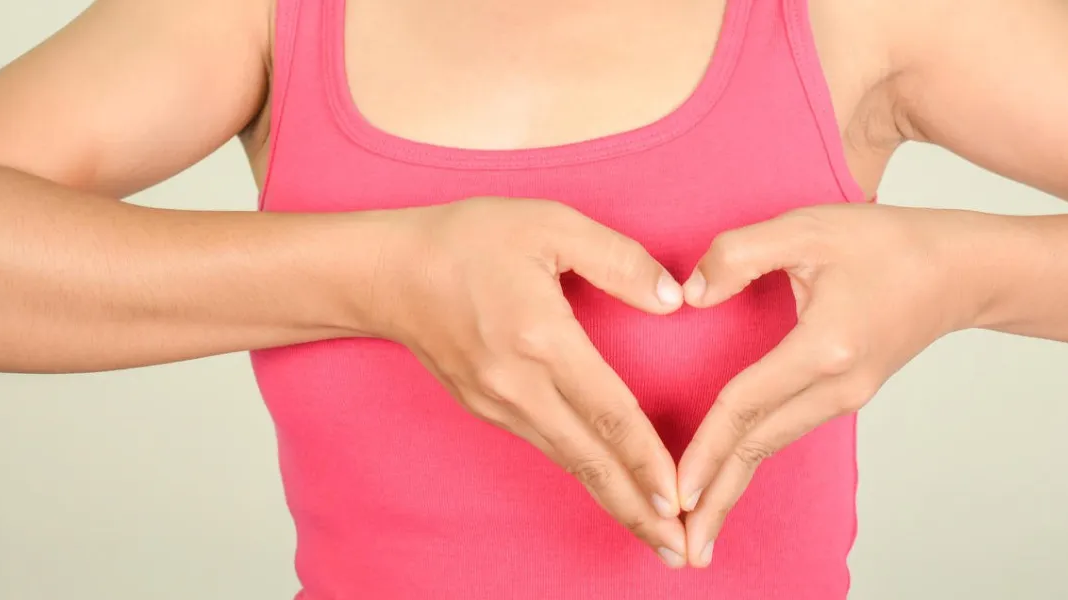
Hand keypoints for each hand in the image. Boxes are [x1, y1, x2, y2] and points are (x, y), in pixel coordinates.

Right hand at [376, 197, 690, 566]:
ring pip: (568, 461)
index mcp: (541, 338)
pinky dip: (583, 473)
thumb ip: (617, 260)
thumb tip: (672, 299)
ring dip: (613, 500)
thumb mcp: (549, 224)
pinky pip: (546, 446)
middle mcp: (518, 385)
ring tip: (654, 533)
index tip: (679, 500)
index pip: (608, 411)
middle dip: (638, 509)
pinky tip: (607, 486)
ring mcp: (498, 403)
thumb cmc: (467, 240)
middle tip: (681, 550)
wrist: (386, 273)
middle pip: (590, 459)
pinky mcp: (485, 408)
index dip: (647, 459)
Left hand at [675, 203, 980, 566]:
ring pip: (772, 448)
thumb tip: (691, 294)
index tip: (676, 491)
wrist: (961, 271)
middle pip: (758, 449)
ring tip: (698, 533)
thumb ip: (739, 254)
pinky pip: (786, 433)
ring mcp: (845, 398)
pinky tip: (730, 481)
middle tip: (679, 549)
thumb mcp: (807, 227)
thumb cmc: (888, 244)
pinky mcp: (845, 396)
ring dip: (731, 489)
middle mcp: (837, 386)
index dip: (705, 449)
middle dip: (715, 499)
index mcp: (825, 348)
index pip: (746, 406)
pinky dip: (752, 461)